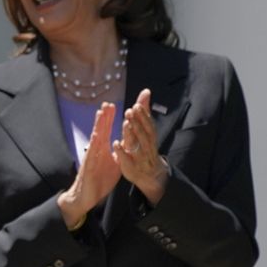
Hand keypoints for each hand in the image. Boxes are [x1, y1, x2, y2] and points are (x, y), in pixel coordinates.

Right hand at [57, 101, 121, 228]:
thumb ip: (118, 154)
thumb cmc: (99, 180)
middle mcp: (96, 150)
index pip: (106, 131)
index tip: (112, 106)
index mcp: (102, 150)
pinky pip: (92, 153)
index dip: (109, 119)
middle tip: (107, 103)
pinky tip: (96, 134)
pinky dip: (95, 143)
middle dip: (104, 117)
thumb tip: (124, 145)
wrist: (87, 196)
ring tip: (100, 113)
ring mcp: (91, 157)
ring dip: (98, 125)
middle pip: (100, 130)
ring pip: (95, 138)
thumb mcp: (114, 165)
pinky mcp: (89, 166)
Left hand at [114, 88, 168, 203]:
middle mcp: (146, 147)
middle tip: (130, 111)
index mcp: (149, 137)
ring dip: (131, 134)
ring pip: (136, 145)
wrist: (150, 175)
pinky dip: (122, 152)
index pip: (148, 125)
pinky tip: (115, 144)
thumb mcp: (144, 130)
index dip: (143, 115)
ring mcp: (139, 158)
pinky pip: (127, 160)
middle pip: (143, 134)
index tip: (136, 105)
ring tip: (125, 123)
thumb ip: (143, 112)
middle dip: (137, 122)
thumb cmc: (146, 148)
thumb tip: (145, 91)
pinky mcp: (131, 168)